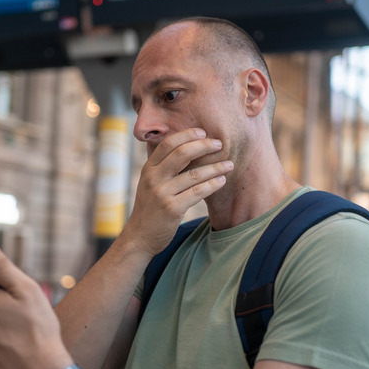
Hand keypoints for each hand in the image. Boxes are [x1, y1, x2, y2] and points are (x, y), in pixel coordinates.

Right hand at [123, 128, 233, 256]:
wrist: (140, 236)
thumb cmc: (149, 207)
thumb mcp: (148, 182)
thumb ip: (161, 165)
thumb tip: (178, 144)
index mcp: (148, 168)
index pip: (168, 143)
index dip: (187, 135)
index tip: (203, 132)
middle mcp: (154, 178)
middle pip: (182, 153)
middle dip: (203, 146)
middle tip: (219, 144)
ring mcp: (162, 193)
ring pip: (194, 174)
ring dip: (215, 167)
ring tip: (229, 164)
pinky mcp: (172, 208)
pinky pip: (198, 192)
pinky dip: (212, 184)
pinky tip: (222, 181)